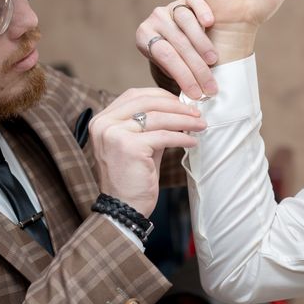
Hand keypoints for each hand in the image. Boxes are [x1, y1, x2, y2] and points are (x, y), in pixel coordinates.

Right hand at [88, 88, 205, 216]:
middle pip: (147, 102)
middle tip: (196, 113)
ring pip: (157, 118)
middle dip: (176, 106)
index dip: (161, 95)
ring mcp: (114, 134)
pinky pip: (163, 136)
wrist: (123, 208)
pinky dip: (181, 137)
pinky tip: (192, 142)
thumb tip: (178, 108)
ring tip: (201, 125)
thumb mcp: (138, 144)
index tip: (181, 101)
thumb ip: (150, 124)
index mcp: (102, 120)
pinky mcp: (129, 147)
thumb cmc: (132, 177)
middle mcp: (104, 124)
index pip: (134, 95)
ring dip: (184, 120)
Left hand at [137, 0, 217, 99]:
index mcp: (144, 37)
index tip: (197, 94)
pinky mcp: (186, 0)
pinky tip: (211, 23)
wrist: (178, 39)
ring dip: (202, 43)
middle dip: (196, 68)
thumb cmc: (175, 60)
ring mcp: (170, 7)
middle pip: (178, 42)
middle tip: (210, 87)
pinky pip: (194, 0)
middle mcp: (155, 19)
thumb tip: (188, 106)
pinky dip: (202, 10)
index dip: (183, 76)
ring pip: (185, 21)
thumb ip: (176, 78)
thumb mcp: (168, 69)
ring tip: (214, 61)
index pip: (165, 57)